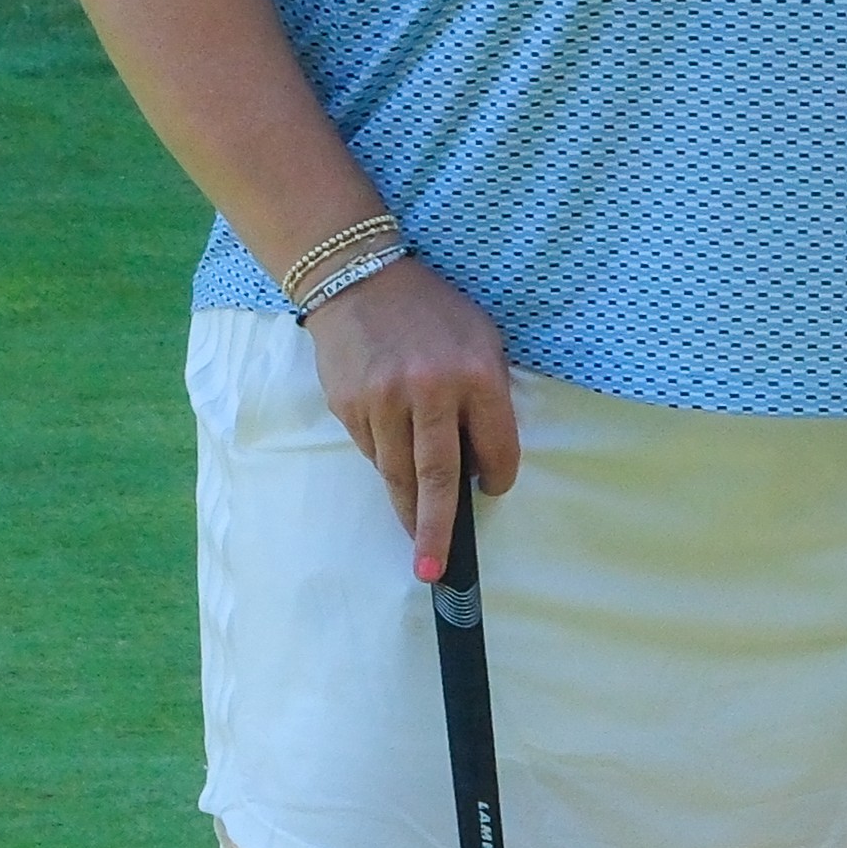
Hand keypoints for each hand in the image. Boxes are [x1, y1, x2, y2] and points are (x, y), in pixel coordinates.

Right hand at [301, 259, 520, 577]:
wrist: (359, 277)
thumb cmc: (433, 312)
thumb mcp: (480, 339)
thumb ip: (487, 395)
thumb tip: (480, 460)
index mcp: (475, 374)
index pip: (495, 446)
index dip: (497, 476)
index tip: (493, 491)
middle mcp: (429, 391)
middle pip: (437, 476)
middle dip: (438, 529)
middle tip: (436, 570)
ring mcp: (383, 400)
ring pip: (397, 472)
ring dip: (409, 510)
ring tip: (418, 540)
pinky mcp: (349, 405)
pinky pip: (371, 450)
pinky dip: (385, 464)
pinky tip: (393, 467)